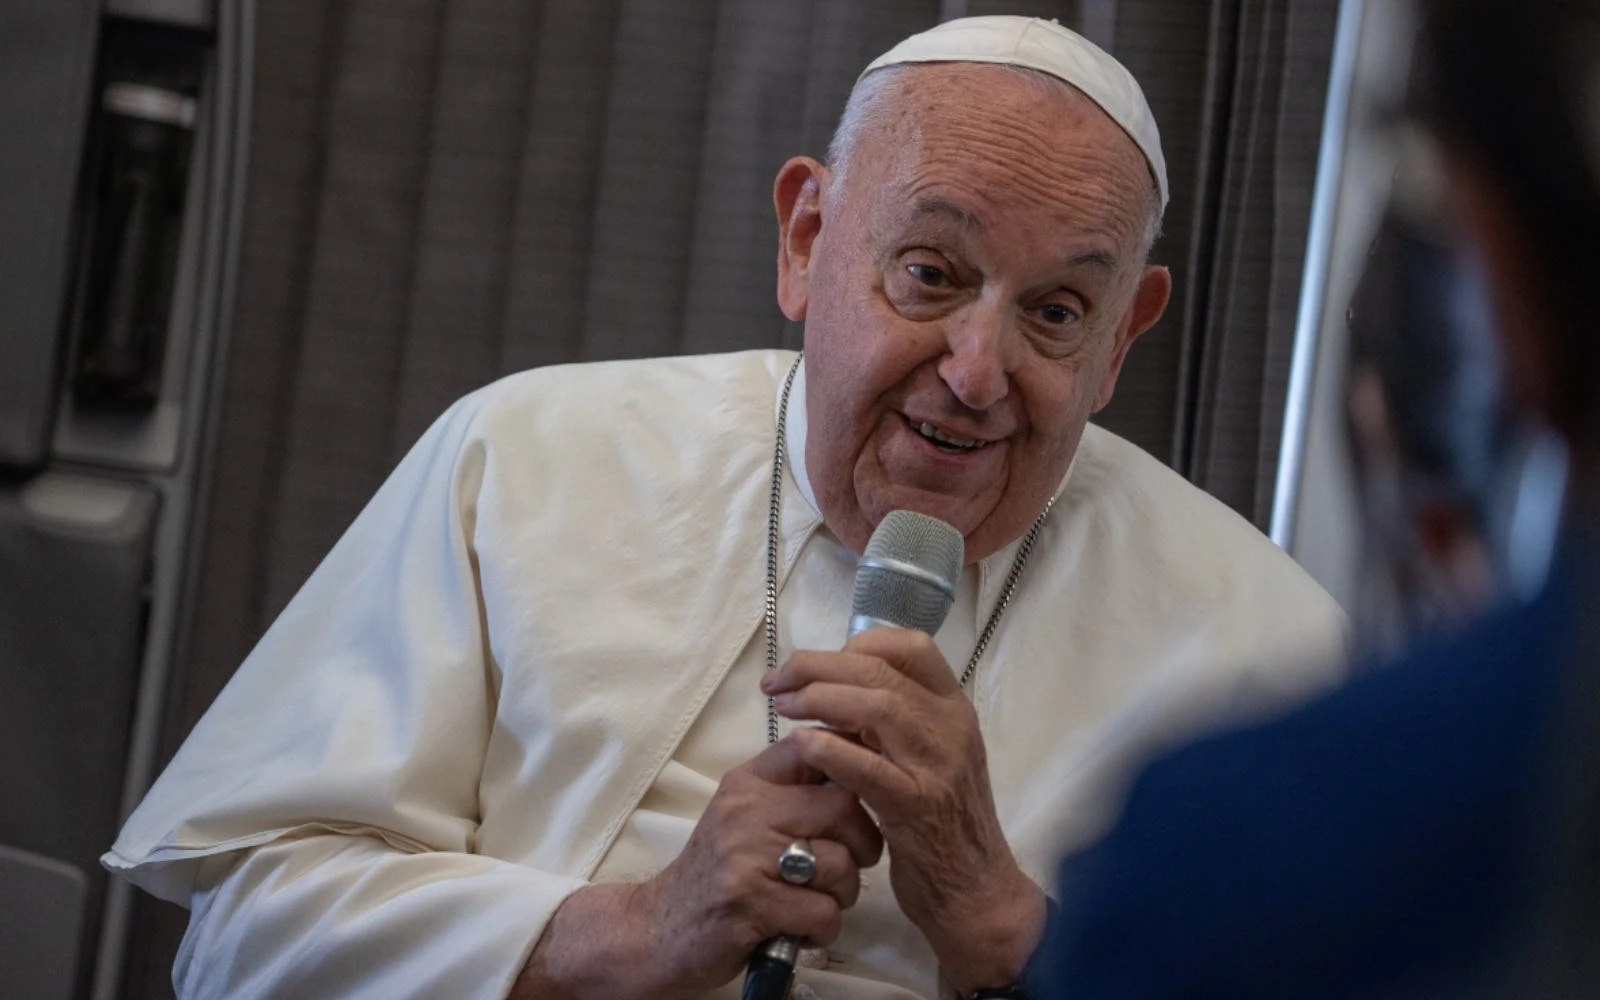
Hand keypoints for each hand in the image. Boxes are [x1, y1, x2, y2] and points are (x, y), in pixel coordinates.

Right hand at [516, 736, 881, 998]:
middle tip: (850, 864)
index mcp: (749, 782)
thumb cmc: (716, 874)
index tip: (859, 799)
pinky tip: (799, 929)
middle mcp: (746, 811)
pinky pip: (822, 912)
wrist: (659, 929)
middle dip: (863, 842)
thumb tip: (859, 767)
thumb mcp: (744, 815)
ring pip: (840, 864)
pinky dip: (822, 929)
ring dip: (842, 895)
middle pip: (843, 806)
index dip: (852, 767)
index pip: (813, 747)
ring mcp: (745, 857)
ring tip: (816, 901)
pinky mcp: (750, 905)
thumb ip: (791, 791)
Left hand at [761, 628, 1046, 993]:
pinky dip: (829, 749)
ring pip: (877, 707)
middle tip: (777, 682)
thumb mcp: (928, 757)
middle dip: (819, 667)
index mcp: (954, 708)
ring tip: (783, 708)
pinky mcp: (916, 807)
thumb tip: (836, 688)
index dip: (858, 644)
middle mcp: (950, 727)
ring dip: (819, 699)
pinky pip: (868, 767)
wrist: (976, 890)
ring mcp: (937, 765)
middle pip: (880, 671)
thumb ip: (895, 722)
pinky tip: (800, 746)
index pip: (912, 647)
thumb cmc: (943, 821)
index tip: (820, 663)